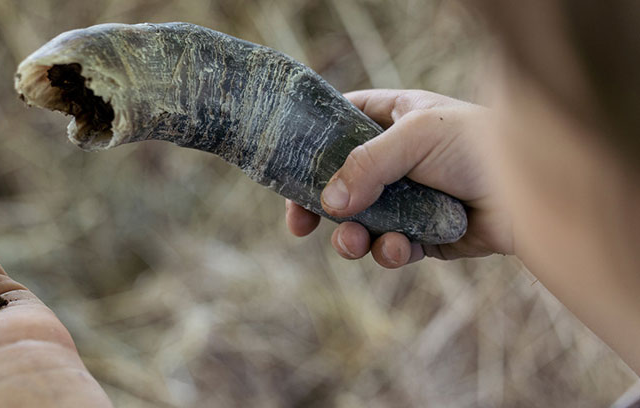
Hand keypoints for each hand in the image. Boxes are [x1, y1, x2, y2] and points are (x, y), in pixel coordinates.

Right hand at [286, 90, 512, 267]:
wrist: (538, 194)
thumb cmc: (481, 146)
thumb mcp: (415, 137)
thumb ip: (365, 165)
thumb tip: (327, 204)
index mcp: (392, 120)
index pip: (338, 126)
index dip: (309, 148)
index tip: (286, 174)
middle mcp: (397, 160)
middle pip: (339, 183)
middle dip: (319, 208)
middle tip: (301, 226)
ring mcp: (409, 200)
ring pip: (360, 223)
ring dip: (351, 237)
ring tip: (354, 243)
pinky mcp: (425, 236)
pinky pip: (392, 249)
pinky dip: (391, 252)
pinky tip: (402, 249)